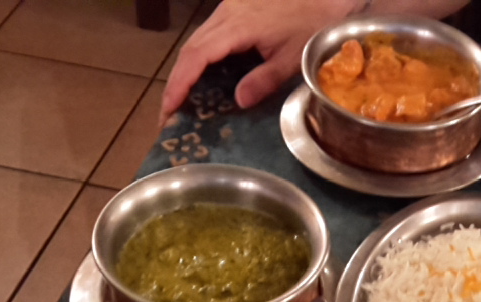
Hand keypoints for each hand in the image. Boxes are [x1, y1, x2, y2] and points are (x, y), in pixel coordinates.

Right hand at [159, 0, 359, 124]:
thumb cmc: (312, 22)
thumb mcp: (293, 57)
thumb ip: (266, 79)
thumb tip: (239, 101)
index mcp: (239, 26)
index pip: (198, 55)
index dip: (180, 83)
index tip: (169, 107)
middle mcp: (227, 14)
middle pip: (190, 48)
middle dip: (176, 83)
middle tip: (168, 113)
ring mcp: (228, 9)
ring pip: (195, 41)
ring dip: (184, 71)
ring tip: (178, 100)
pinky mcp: (233, 10)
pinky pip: (207, 35)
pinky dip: (198, 58)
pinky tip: (198, 77)